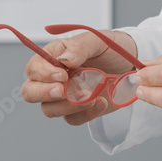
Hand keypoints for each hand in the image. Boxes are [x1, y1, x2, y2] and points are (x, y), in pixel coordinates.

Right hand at [20, 30, 138, 125]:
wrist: (131, 66)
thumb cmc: (111, 49)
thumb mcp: (98, 41)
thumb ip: (80, 47)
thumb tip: (65, 60)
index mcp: (53, 57)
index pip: (34, 67)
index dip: (43, 74)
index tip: (63, 75)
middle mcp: (53, 78)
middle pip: (30, 92)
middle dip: (44, 93)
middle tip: (62, 91)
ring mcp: (64, 96)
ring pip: (49, 109)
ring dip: (68, 106)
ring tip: (92, 96)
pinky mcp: (77, 110)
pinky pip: (72, 119)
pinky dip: (86, 114)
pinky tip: (102, 101)